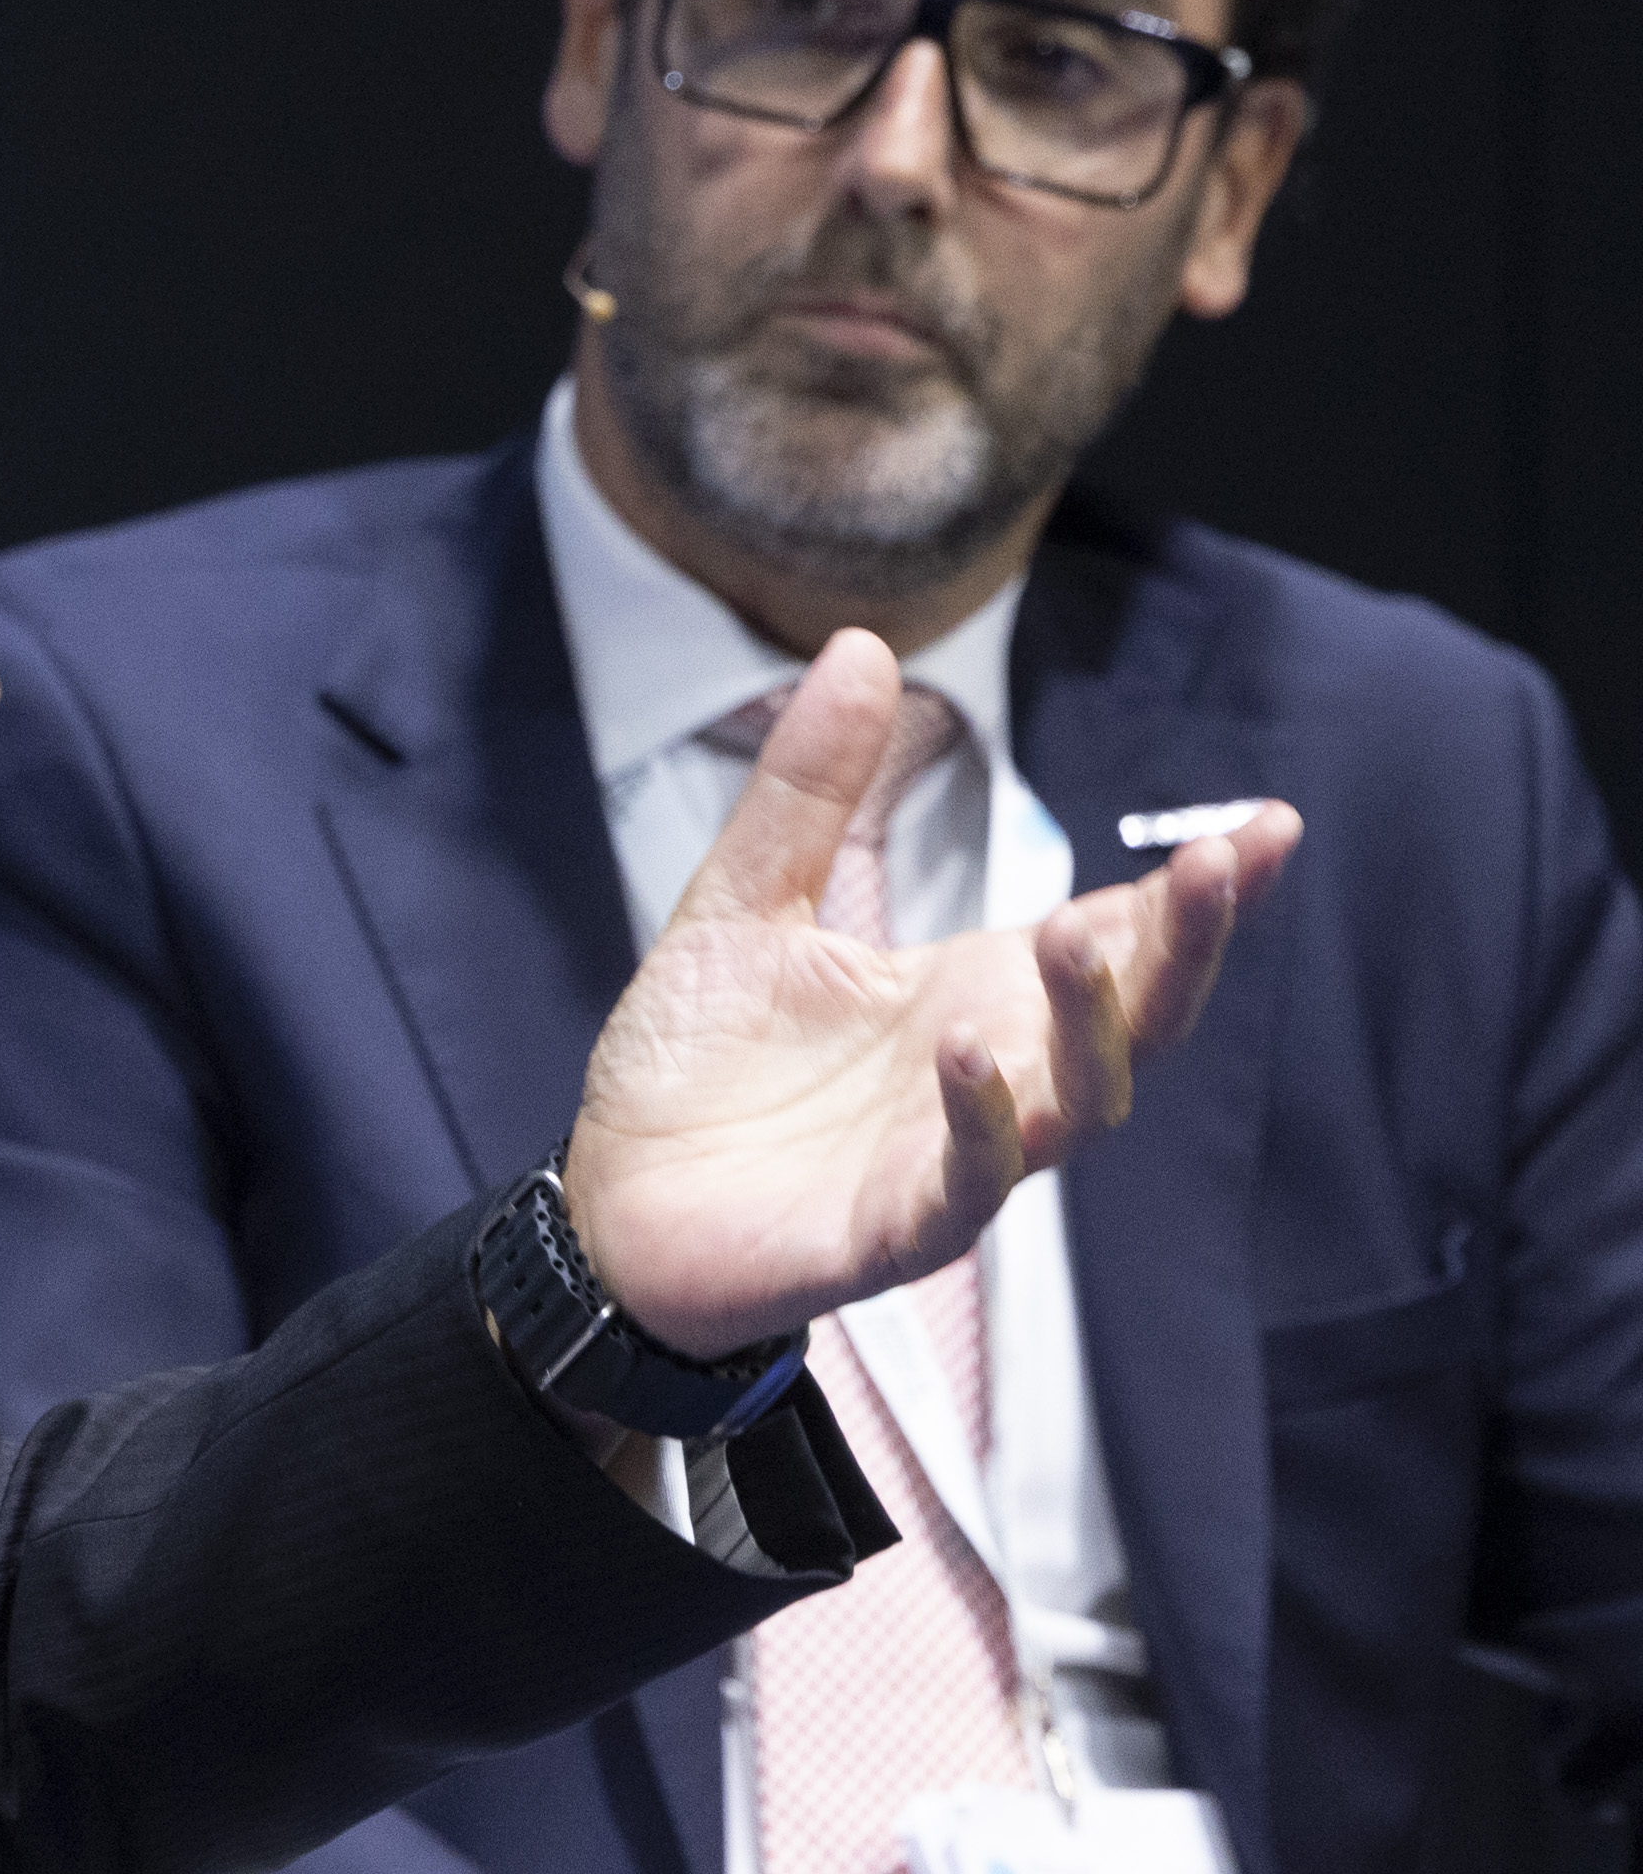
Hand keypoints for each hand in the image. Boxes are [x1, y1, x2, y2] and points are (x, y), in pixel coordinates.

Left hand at [566, 628, 1297, 1358]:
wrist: (605, 1198)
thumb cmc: (696, 1062)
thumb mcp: (747, 896)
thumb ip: (812, 787)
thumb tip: (863, 644)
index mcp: (973, 994)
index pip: (1114, 937)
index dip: (1193, 891)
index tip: (1269, 825)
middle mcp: (992, 1074)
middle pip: (1132, 1016)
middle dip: (1186, 943)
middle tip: (1222, 861)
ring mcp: (951, 1158)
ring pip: (1076, 1101)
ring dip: (1087, 1022)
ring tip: (1073, 933)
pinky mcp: (892, 1229)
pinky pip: (966, 1185)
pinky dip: (983, 1126)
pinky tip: (974, 1055)